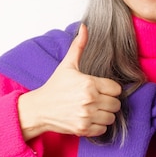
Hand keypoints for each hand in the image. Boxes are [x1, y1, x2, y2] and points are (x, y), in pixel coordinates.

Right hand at [17, 24, 121, 140]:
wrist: (39, 108)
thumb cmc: (54, 86)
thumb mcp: (67, 65)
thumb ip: (79, 46)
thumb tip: (84, 27)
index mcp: (89, 83)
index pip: (116, 89)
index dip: (111, 89)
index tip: (102, 89)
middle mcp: (89, 100)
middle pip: (116, 104)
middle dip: (110, 102)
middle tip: (99, 99)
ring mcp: (86, 116)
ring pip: (111, 117)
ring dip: (105, 114)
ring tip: (95, 109)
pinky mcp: (83, 129)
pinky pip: (103, 129)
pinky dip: (99, 126)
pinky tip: (90, 118)